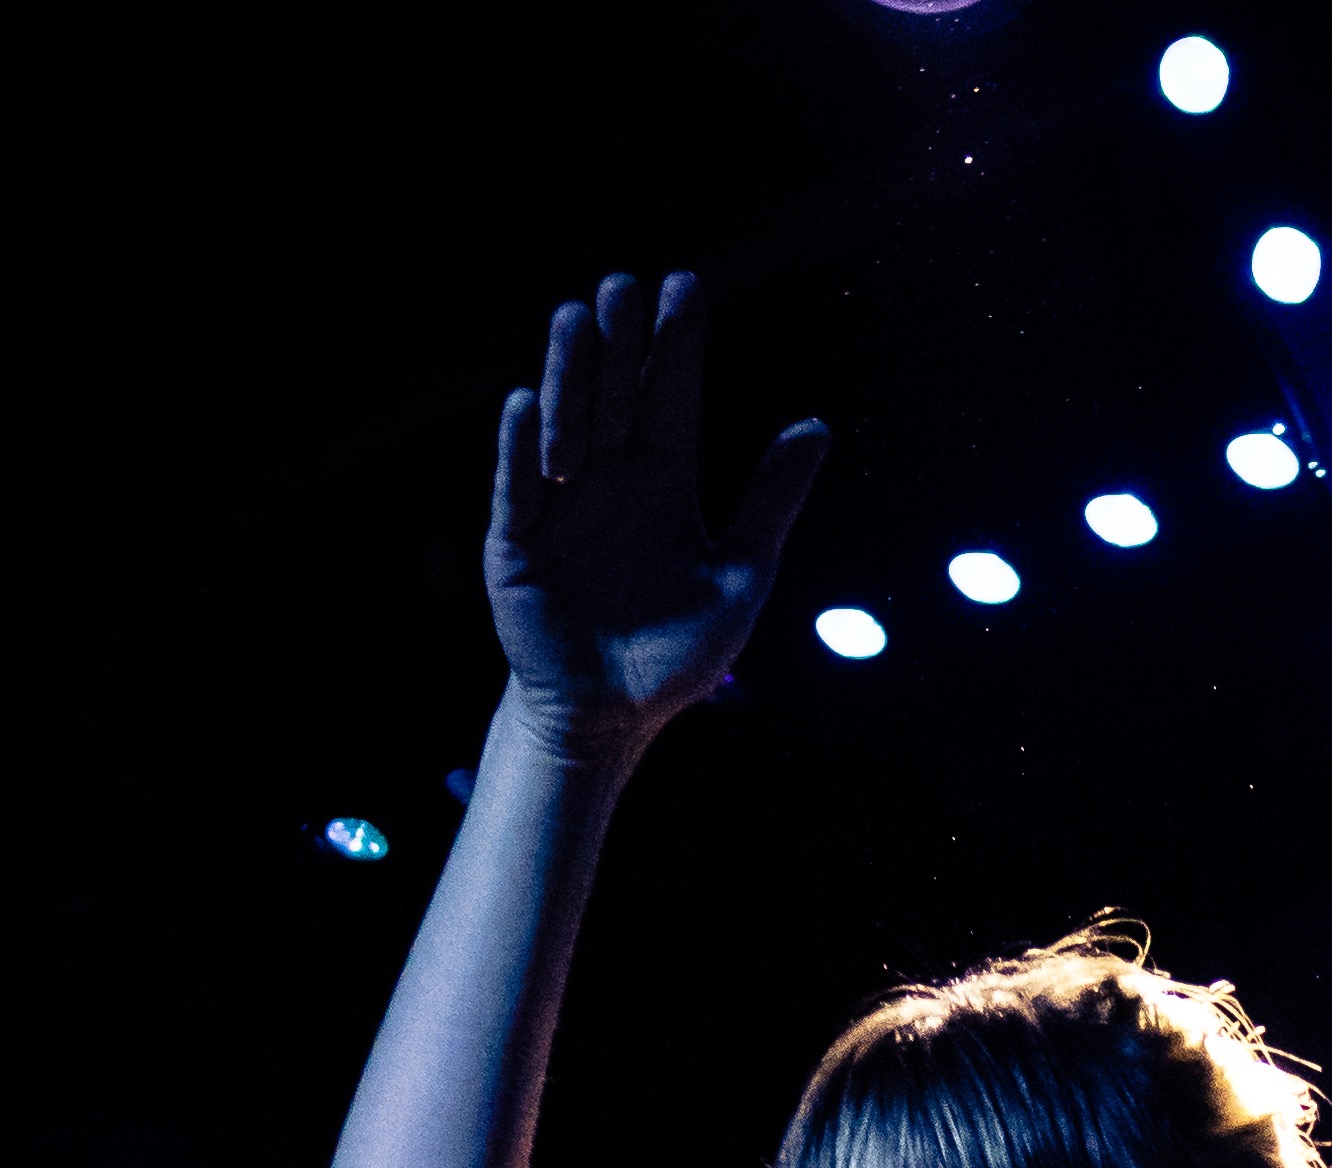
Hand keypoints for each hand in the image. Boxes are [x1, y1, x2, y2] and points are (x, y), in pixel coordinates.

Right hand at [488, 274, 827, 760]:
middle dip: (618, 339)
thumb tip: (817, 426)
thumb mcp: (741, 575)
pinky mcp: (515, 540)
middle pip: (612, 391)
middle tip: (626, 287)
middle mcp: (609, 475)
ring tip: (579, 318)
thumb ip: (772, 502)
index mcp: (663, 477)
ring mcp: (558, 503)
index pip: (669, 393)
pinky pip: (514, 486)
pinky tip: (527, 405)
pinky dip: (518, 448)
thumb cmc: (678, 656)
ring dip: (569, 371)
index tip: (685, 285)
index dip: (675, 342)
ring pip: (562, 420)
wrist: (610, 719)